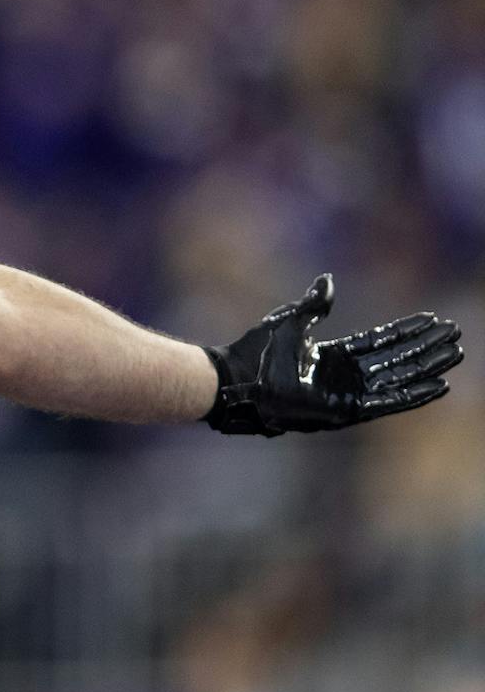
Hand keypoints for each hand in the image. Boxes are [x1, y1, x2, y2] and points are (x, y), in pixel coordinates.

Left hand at [204, 274, 462, 435]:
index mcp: (332, 356)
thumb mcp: (290, 321)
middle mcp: (344, 376)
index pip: (380, 341)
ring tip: (454, 356)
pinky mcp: (345, 411)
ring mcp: (346, 394)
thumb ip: (314, 304)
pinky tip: (438, 386)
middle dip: (426, 349)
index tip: (432, 320)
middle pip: (397, 360)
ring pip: (398, 379)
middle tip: (456, 336)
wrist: (236, 380)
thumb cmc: (255, 353)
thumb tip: (328, 280)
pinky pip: (387, 403)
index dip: (407, 332)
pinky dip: (413, 396)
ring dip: (428, 368)